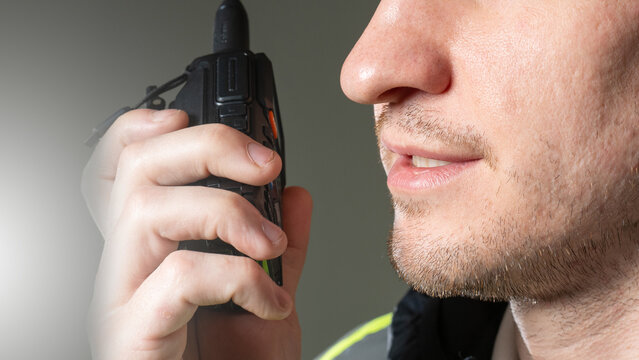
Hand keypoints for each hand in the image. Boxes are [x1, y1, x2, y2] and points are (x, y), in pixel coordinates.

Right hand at [82, 109, 311, 358]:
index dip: (144, 128)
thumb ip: (278, 242)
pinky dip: (238, 278)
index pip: (119, 166)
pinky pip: (178, 276)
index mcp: (152, 245)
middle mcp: (126, 263)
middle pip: (135, 167)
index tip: (195, 118)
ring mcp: (122, 296)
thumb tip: (295, 194)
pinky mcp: (133, 333)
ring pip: (147, 208)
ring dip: (227, 211)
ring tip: (272, 243)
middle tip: (264, 162)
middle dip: (206, 145)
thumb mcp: (266, 293)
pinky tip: (270, 302)